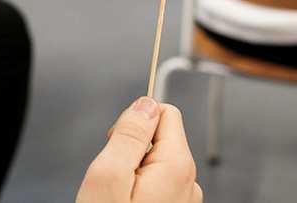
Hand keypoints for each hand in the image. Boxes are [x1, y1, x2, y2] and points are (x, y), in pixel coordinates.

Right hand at [76, 98, 201, 202]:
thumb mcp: (108, 174)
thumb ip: (128, 134)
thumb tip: (145, 104)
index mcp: (177, 166)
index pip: (164, 112)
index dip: (132, 122)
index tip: (116, 144)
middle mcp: (188, 182)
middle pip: (159, 137)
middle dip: (130, 149)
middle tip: (113, 178)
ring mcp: (182, 198)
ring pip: (154, 162)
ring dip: (132, 171)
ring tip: (118, 196)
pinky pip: (155, 183)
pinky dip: (138, 189)